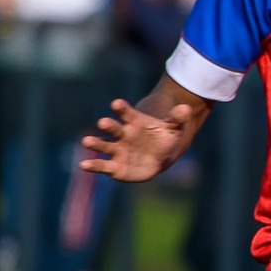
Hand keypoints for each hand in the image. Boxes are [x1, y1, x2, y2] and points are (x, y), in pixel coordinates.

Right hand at [78, 96, 199, 181]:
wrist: (159, 156)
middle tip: (103, 122)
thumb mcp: (173, 128)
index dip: (121, 108)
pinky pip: (103, 165)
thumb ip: (177, 118)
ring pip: (104, 145)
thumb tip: (186, 109)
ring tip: (86, 141)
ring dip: (95, 143)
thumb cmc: (163, 138)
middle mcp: (121, 134)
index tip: (117, 103)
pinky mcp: (114, 166)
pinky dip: (94, 165)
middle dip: (108, 125)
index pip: (126, 112)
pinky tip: (84, 165)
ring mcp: (116, 150)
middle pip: (113, 128)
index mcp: (134, 122)